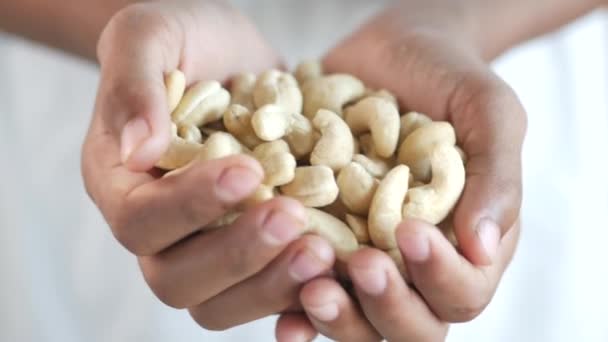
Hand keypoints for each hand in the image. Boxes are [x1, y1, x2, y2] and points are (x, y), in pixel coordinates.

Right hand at [82, 1, 334, 329]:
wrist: (235, 57)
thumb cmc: (187, 39)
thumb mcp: (152, 35)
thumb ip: (134, 82)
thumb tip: (137, 148)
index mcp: (122, 184)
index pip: (141, 220)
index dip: (191, 206)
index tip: (248, 172)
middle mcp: (160, 228)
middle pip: (176, 279)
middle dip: (237, 255)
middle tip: (293, 219)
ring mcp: (206, 245)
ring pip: (221, 303)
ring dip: (271, 284)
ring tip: (324, 250)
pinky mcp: (252, 251)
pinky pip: (266, 294)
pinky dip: (298, 293)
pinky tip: (337, 269)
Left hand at [276, 1, 525, 339]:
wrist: (392, 54)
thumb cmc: (449, 80)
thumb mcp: (489, 113)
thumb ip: (496, 176)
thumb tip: (482, 247)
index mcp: (465, 245)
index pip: (463, 291)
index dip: (438, 275)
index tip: (407, 230)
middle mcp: (414, 265)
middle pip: (411, 325)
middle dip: (386, 304)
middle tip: (360, 264)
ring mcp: (364, 255)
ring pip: (358, 321)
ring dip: (336, 315)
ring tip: (310, 287)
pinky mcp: (322, 240)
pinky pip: (306, 288)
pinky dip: (291, 304)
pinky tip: (280, 308)